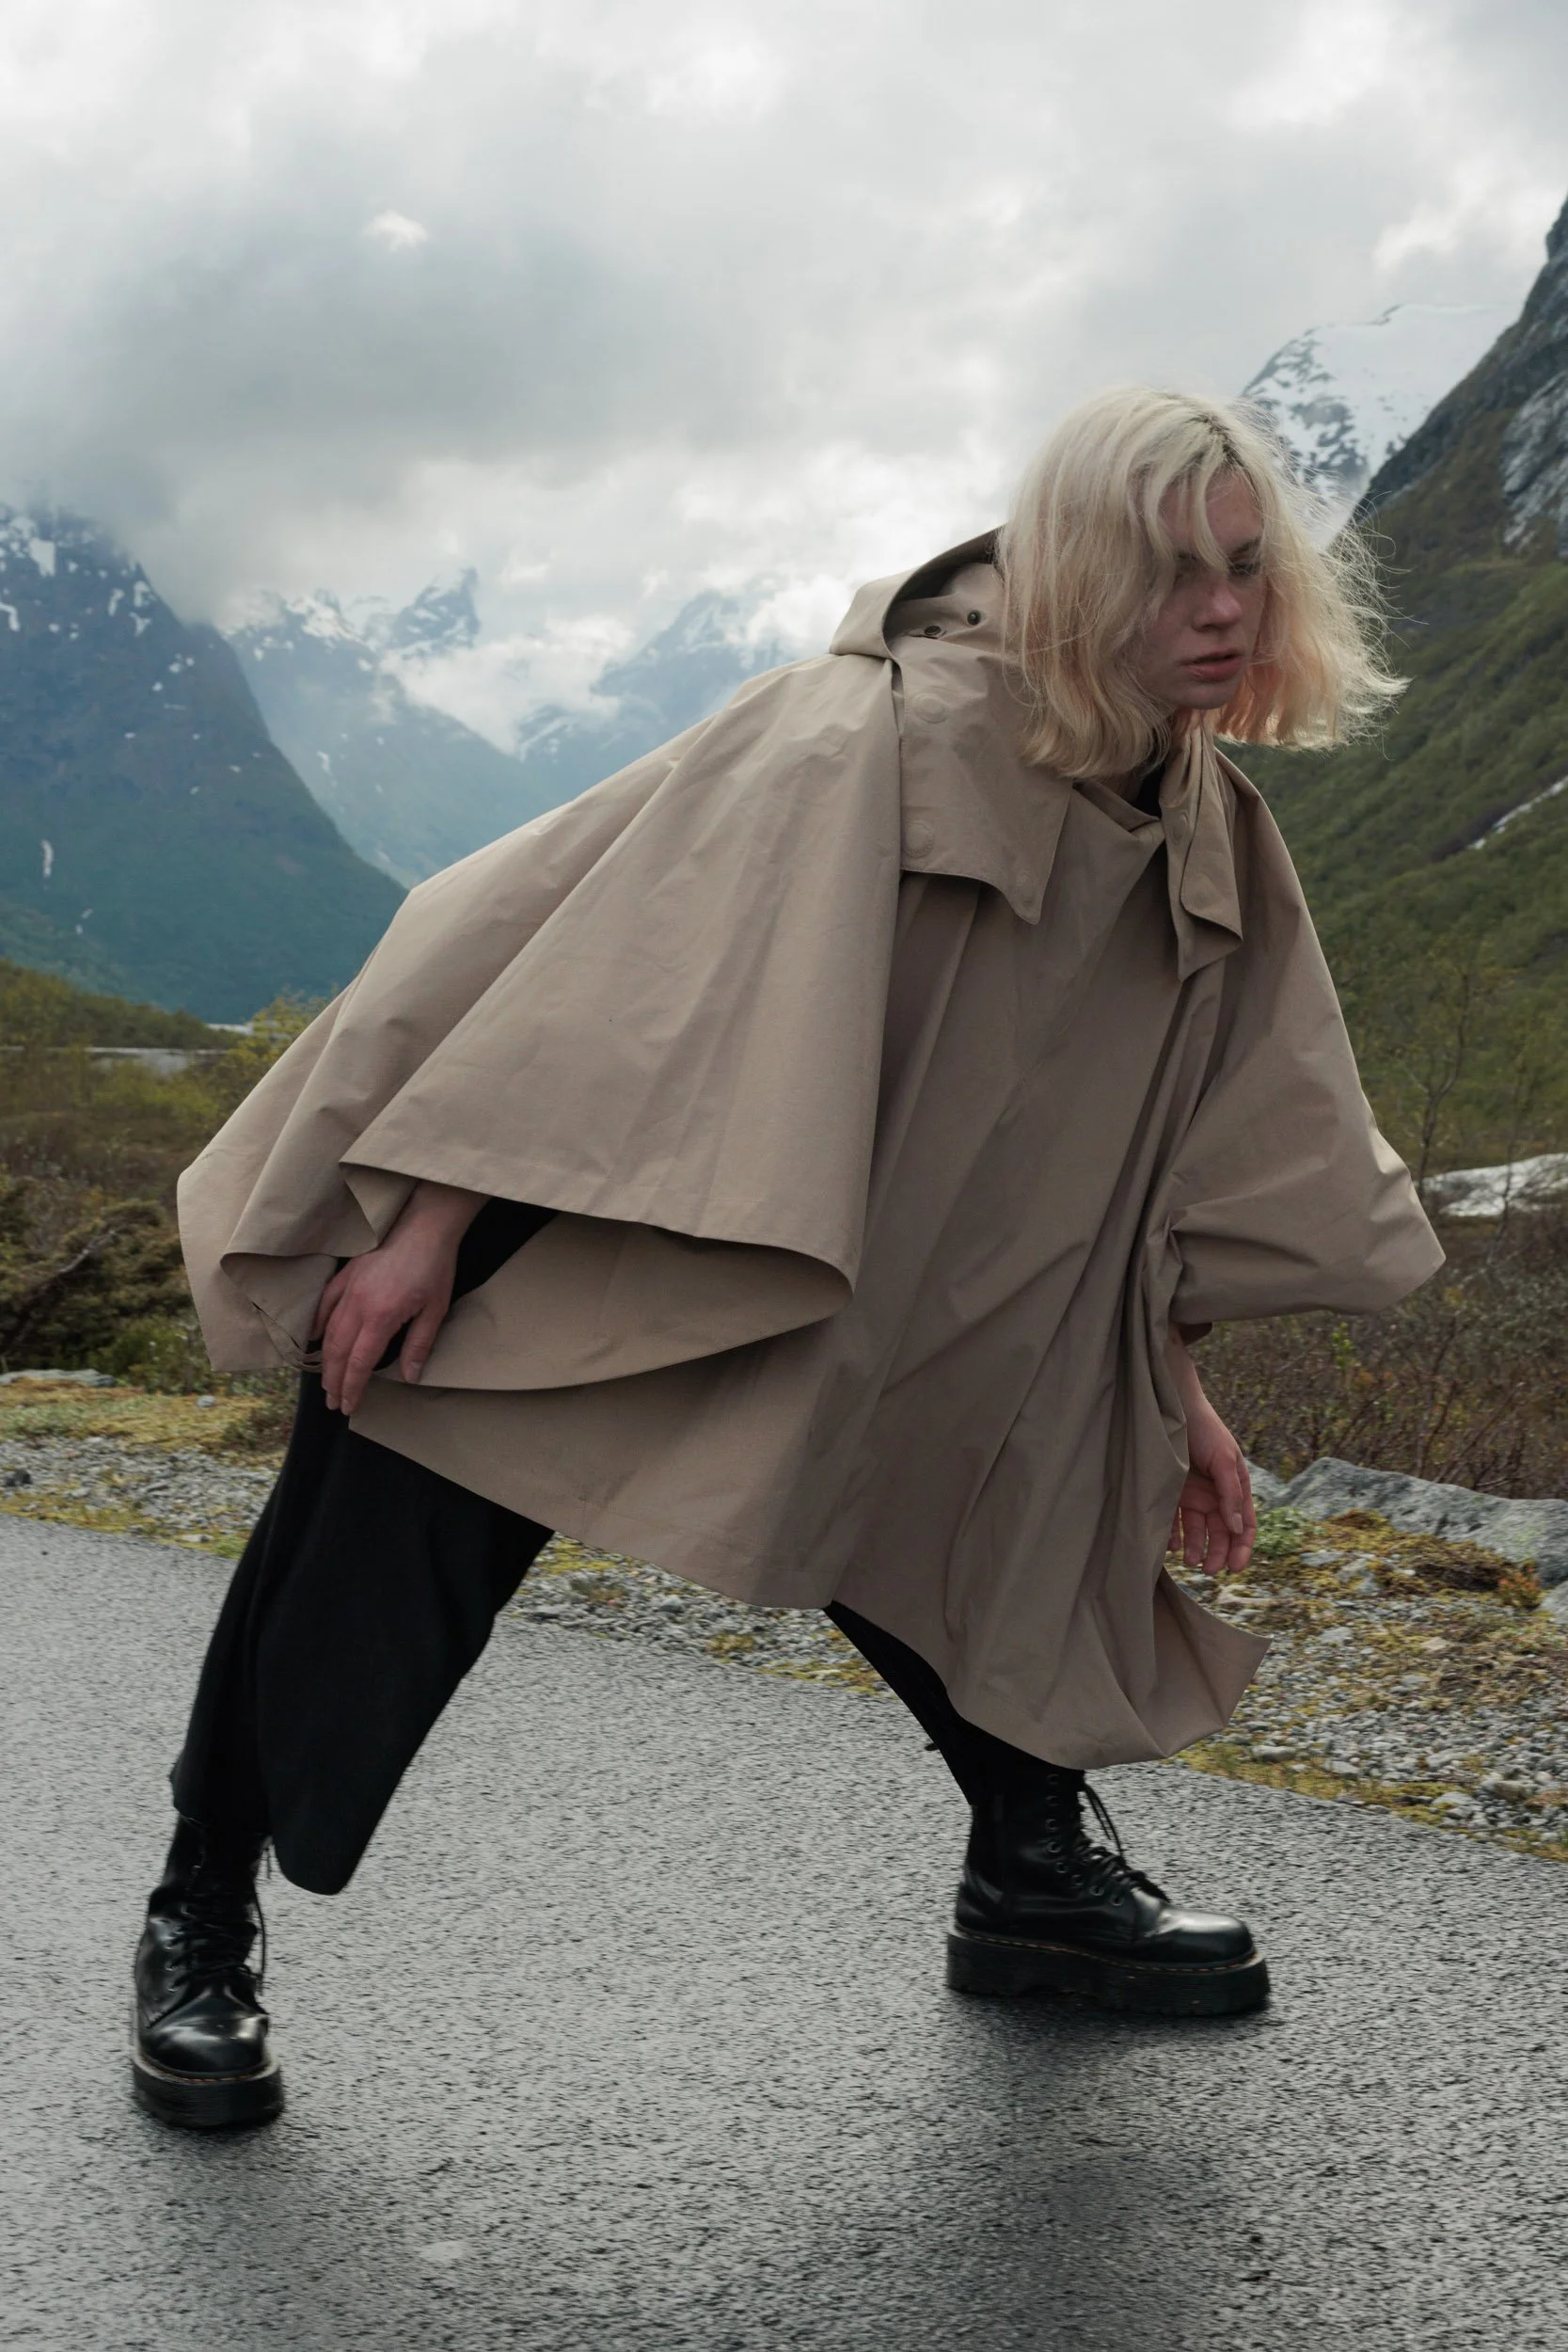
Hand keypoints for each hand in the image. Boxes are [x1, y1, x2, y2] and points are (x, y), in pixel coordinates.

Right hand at [312, 1182, 485, 1415]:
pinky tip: (314, 1338)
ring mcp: (348, 1288)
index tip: (349, 1406)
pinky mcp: (346, 1274)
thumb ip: (418, 1345)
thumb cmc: (435, 1267)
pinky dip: (317, 1323)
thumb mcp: (435, 1310)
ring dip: (324, 1359)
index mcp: (381, 1317)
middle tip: (333, 1402)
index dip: (353, 1387)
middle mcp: (358, 1305)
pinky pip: (324, 1303)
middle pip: (338, 1351)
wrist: (425, 1225)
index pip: (360, 1363)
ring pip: (328, 1331)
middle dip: (333, 1380)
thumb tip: (409, 1377)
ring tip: (324, 1380)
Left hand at [1166, 1332, 1255, 1576]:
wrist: (1172, 1408)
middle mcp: (1214, 1495)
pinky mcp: (1170, 1494)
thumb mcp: (1223, 1459)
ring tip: (1190, 1561)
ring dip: (1196, 1548)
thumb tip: (1237, 1529)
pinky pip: (1173, 1522)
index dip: (1242, 1547)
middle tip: (1210, 1571)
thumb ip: (1230, 1493)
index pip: (1244, 1524)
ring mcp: (1192, 1495)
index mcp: (1234, 1487)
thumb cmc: (1205, 1430)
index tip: (1236, 1567)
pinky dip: (1174, 1537)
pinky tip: (1171, 1547)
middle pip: (1221, 1533)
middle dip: (1218, 1553)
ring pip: (1197, 1531)